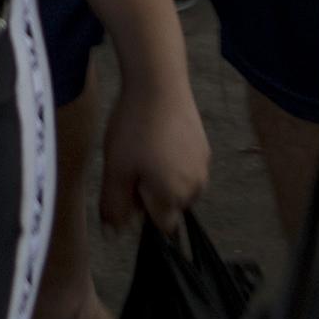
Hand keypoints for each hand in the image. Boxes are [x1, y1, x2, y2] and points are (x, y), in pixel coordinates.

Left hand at [98, 65, 213, 231]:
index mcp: (174, 198)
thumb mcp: (115, 170)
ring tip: (145, 147)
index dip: (142, 210)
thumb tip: (114, 235)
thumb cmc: (134, 129)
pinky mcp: (204, 146)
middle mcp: (196, 187)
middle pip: (170, 206)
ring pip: (178, 185)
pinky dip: (172, 158)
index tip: (130, 186)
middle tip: (133, 163)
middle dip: (151, 193)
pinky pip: (185, 165)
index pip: (162, 226)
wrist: (159, 83)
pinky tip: (156, 135)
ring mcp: (203, 165)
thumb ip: (115, 207)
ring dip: (162, 176)